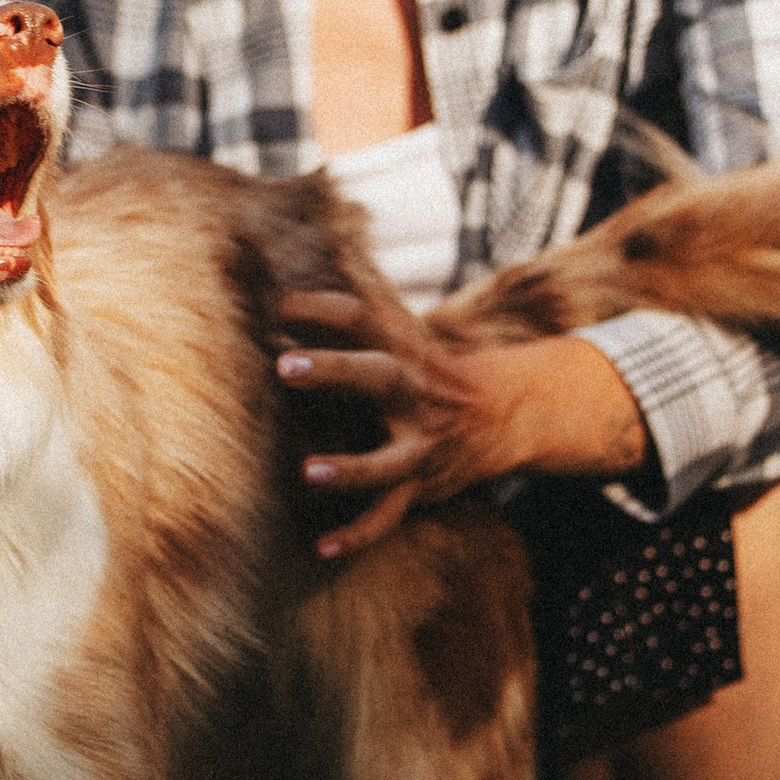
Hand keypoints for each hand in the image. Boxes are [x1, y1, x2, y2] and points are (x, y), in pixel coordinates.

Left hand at [273, 295, 651, 563]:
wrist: (502, 412)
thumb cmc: (423, 361)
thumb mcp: (397, 321)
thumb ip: (355, 286)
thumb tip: (313, 231)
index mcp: (398, 345)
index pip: (358, 315)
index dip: (318, 308)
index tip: (277, 304)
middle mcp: (410, 391)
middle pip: (375, 375)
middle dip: (332, 369)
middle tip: (285, 365)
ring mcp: (417, 442)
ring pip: (387, 459)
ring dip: (350, 467)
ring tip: (309, 473)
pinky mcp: (419, 484)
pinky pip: (388, 516)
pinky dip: (356, 535)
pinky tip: (321, 549)